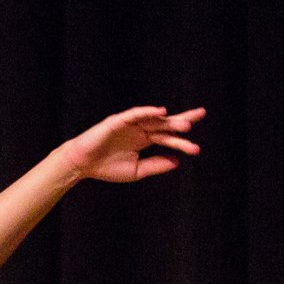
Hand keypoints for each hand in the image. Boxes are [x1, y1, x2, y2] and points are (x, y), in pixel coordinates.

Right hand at [63, 104, 205, 182]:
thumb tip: (177, 162)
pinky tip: (160, 112)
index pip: (167, 137)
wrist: (83, 165)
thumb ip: (155, 165)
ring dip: (170, 120)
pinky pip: (135, 114)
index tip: (197, 149)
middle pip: (165, 123)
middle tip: (201, 116)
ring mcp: (130, 123)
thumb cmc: (106, 168)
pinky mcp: (118, 120)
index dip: (182, 142)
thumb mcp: (136, 171)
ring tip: (186, 125)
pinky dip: (148, 111)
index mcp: (144, 140)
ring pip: (154, 118)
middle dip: (182, 120)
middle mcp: (140, 129)